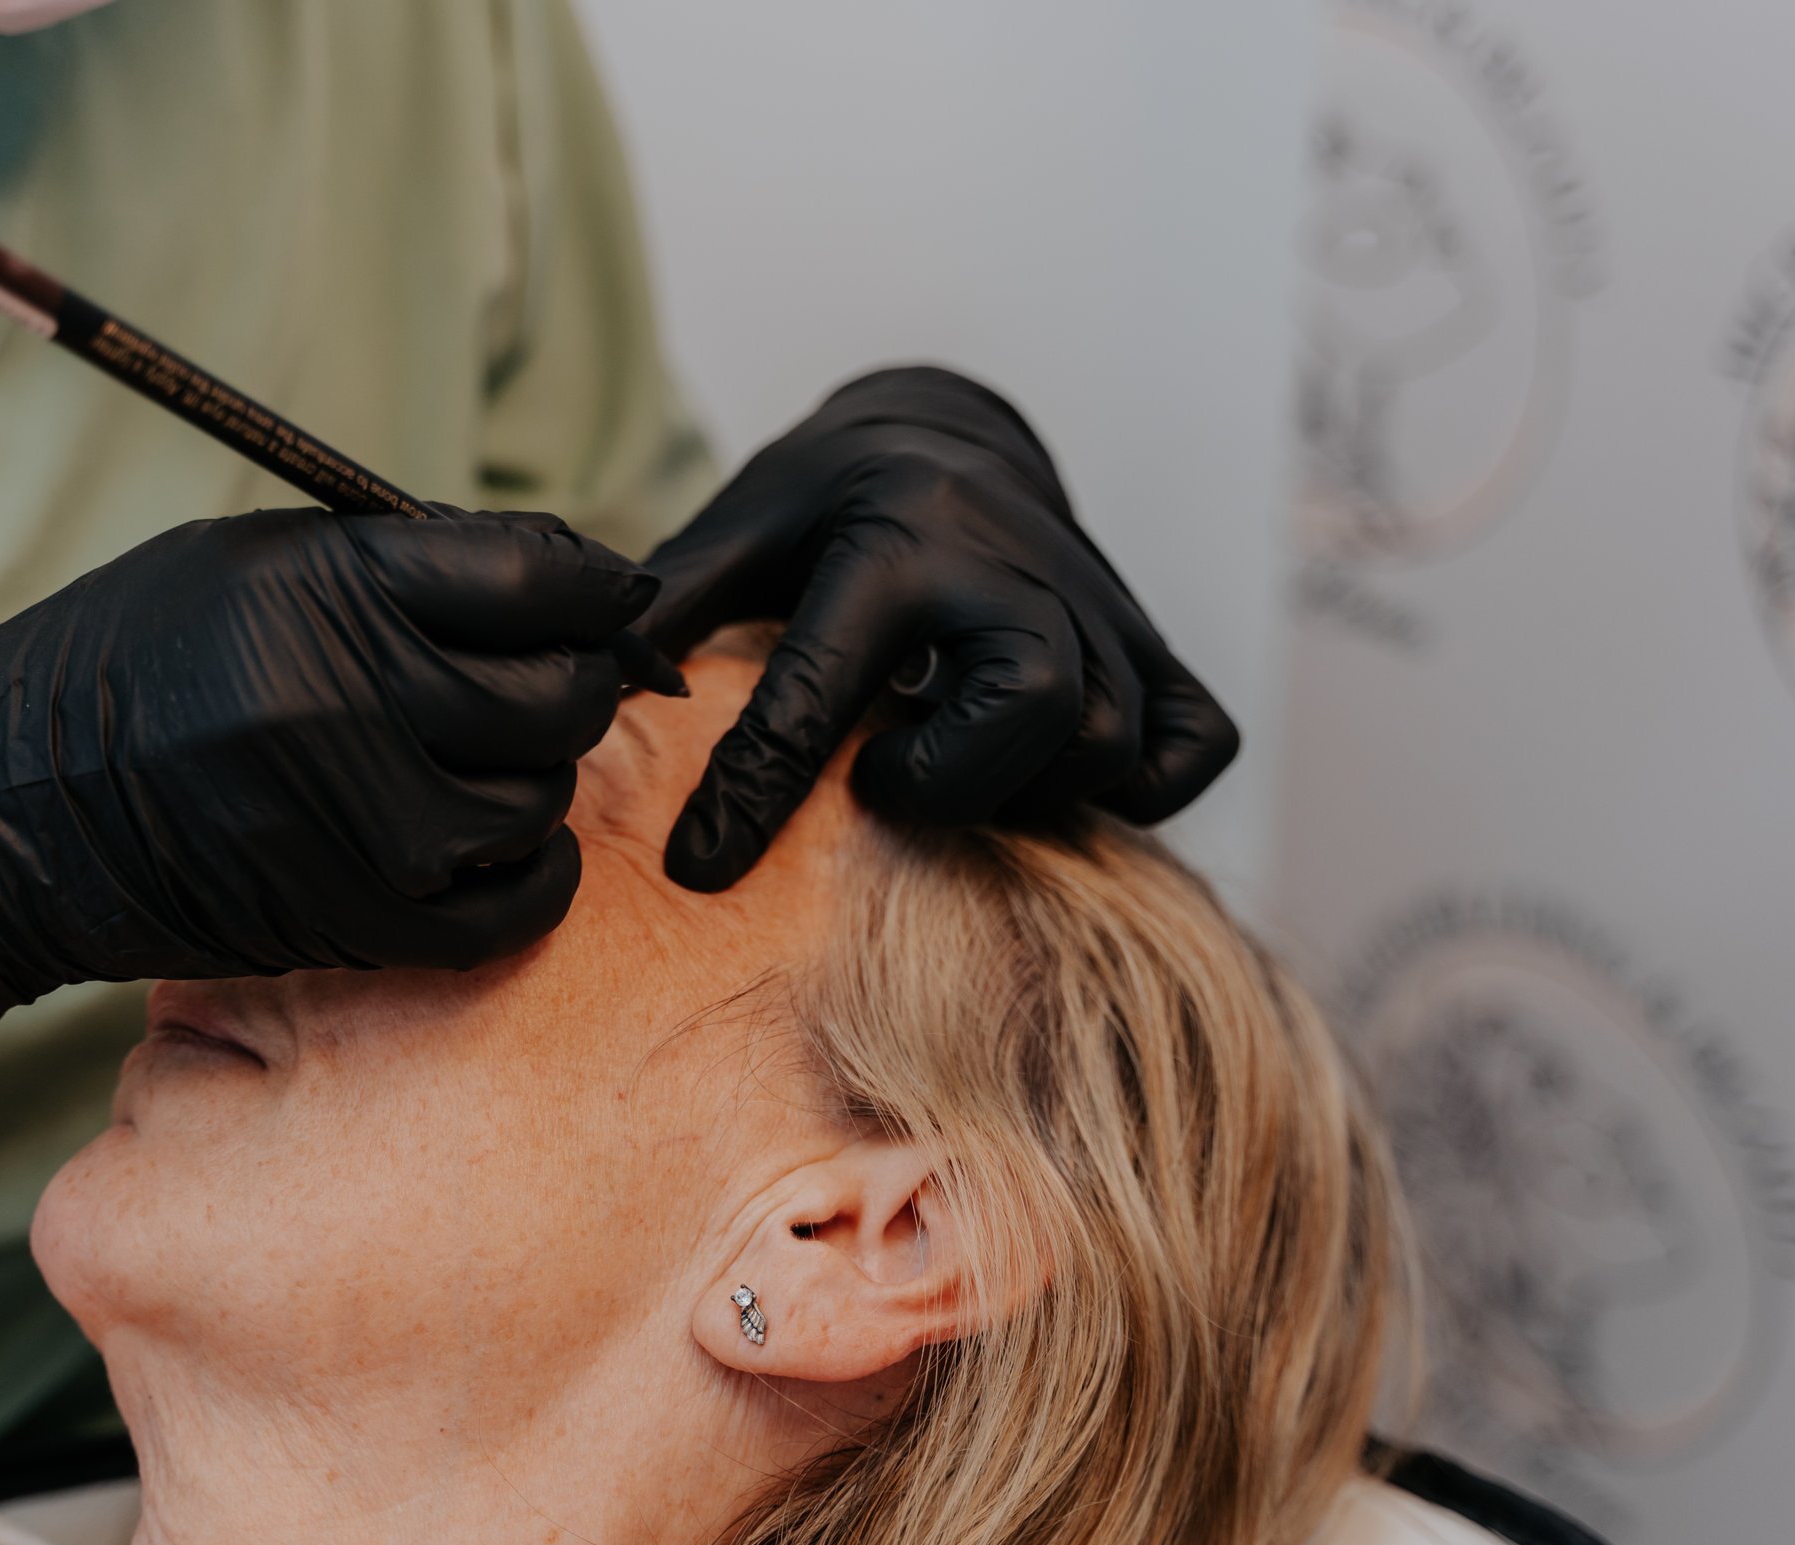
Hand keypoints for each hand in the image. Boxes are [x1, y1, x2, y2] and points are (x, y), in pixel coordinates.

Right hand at [0, 508, 655, 1037]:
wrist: (14, 808)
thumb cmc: (140, 663)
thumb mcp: (258, 563)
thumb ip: (409, 565)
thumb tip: (567, 579)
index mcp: (328, 592)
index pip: (535, 581)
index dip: (596, 585)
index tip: (607, 595)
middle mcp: (349, 702)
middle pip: (558, 695)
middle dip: (575, 679)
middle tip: (548, 674)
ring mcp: (359, 823)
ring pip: (543, 798)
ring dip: (535, 777)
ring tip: (481, 756)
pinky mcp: (359, 919)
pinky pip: (516, 905)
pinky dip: (534, 873)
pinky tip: (502, 840)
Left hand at [636, 366, 1238, 891]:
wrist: (947, 429)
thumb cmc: (825, 497)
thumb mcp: (735, 528)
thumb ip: (667, 607)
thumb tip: (602, 689)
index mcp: (894, 537)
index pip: (825, 688)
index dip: (754, 792)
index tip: (701, 864)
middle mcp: (1011, 567)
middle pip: (1036, 704)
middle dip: (950, 779)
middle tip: (883, 782)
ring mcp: (1096, 606)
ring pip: (1110, 737)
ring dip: (1026, 788)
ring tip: (951, 769)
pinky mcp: (1150, 641)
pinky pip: (1192, 743)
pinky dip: (1141, 785)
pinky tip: (1050, 777)